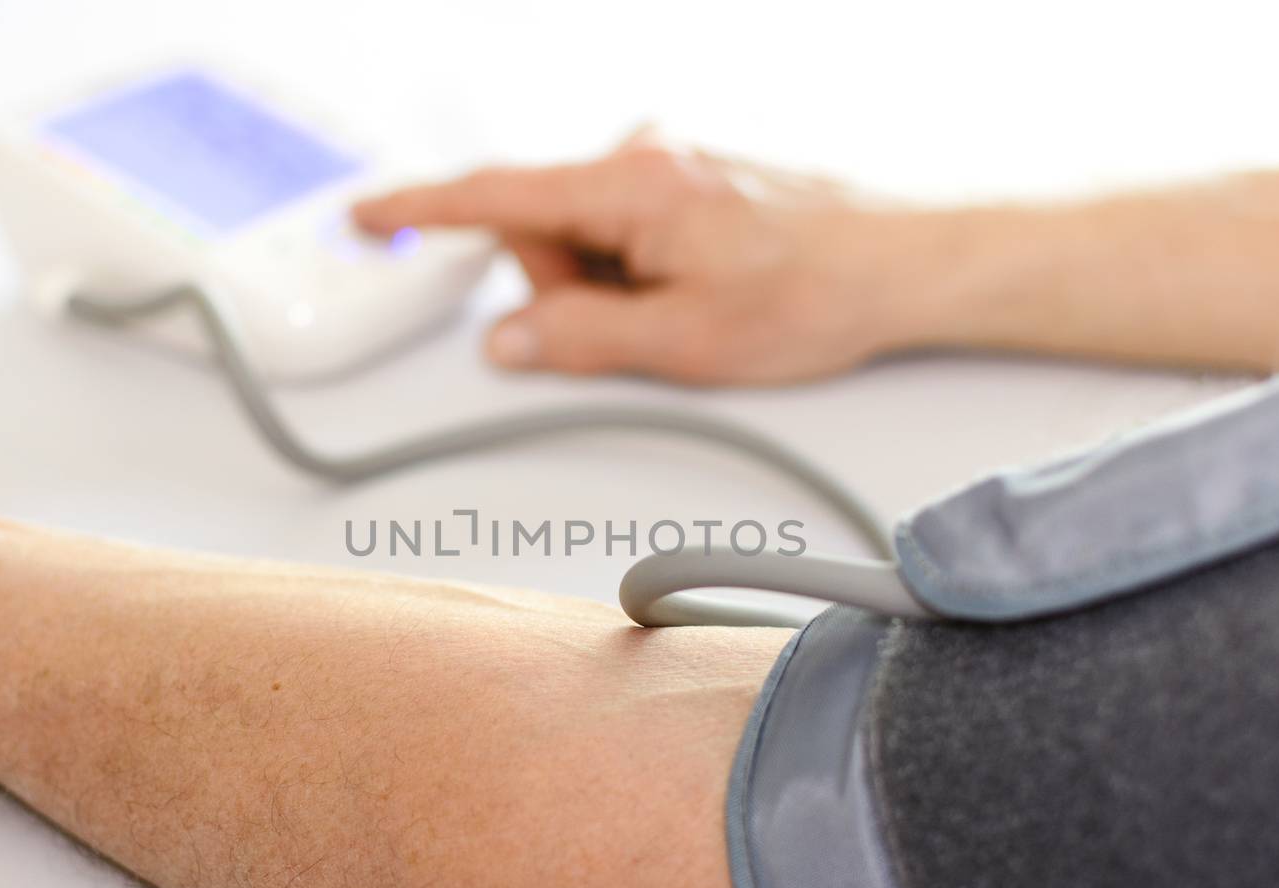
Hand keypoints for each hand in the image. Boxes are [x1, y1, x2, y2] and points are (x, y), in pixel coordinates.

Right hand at [355, 133, 957, 384]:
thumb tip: (507, 340)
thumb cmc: (817, 291)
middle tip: (640, 329)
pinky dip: (642, 266)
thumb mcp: (684, 341)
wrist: (909, 261)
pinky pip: (629, 225)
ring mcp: (673, 161)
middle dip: (565, 289)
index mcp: (632, 185)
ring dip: (613, 284)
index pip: (498, 195)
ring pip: (589, 234)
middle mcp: (646, 154)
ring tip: (692, 309)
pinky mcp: (695, 175)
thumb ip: (578, 339)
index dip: (423, 211)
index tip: (369, 216)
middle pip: (544, 228)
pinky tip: (704, 288)